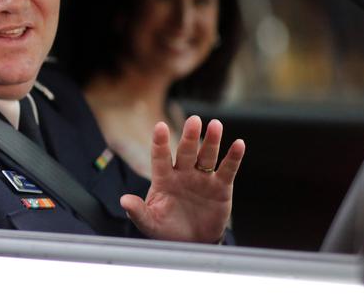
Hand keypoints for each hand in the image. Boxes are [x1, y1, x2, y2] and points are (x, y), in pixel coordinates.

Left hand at [120, 115, 244, 242]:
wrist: (192, 243)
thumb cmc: (168, 230)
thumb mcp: (151, 223)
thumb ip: (138, 212)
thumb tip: (124, 200)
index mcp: (164, 179)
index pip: (160, 157)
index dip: (160, 143)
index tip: (160, 127)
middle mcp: (183, 173)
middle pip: (186, 152)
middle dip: (190, 137)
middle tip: (194, 120)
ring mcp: (202, 178)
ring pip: (207, 155)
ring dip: (212, 141)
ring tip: (215, 125)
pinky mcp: (220, 186)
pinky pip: (227, 169)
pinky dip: (233, 157)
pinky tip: (239, 144)